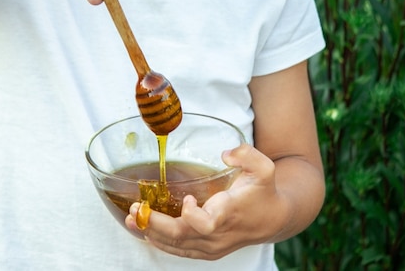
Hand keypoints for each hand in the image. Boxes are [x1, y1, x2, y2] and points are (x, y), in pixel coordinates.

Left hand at [125, 144, 290, 259]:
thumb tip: (226, 153)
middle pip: (182, 237)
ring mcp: (211, 246)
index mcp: (229, 213)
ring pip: (177, 246)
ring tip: (131, 218)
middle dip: (156, 224)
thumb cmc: (263, 192)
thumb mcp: (264, 168)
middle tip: (136, 209)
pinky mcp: (206, 251)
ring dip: (151, 232)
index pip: (206, 225)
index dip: (192, 216)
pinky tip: (143, 230)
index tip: (188, 199)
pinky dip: (159, 242)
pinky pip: (179, 251)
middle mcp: (218, 234)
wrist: (272, 220)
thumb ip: (248, 155)